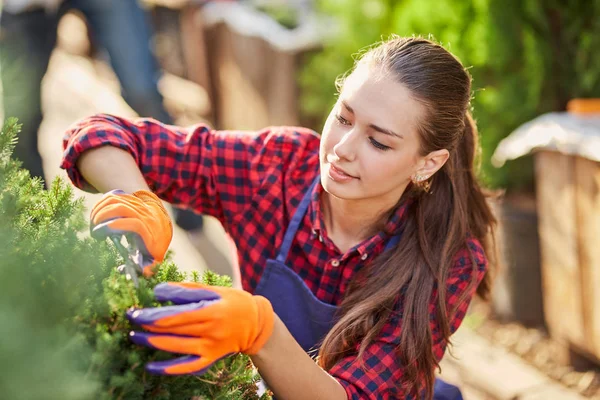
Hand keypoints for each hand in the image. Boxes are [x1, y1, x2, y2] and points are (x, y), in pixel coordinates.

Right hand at [90, 189, 172, 275]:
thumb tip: (125, 271)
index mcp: (151, 234)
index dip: (119, 226)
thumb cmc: (154, 247)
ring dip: (100, 210)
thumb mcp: (154, 261)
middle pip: (123, 208)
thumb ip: (145, 269)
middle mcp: (146, 217)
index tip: (104, 231)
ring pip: (117, 200)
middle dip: (103, 217)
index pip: (136, 224)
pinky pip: (115, 196)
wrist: (162, 225)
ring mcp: (139, 206)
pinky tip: (96, 214)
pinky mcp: (132, 199)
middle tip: (94, 230)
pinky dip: (101, 203)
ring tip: (93, 224)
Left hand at [126, 282, 274, 374]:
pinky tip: (151, 366)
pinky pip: (186, 366)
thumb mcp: (214, 290)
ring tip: (135, 336)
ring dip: (152, 342)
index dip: (154, 314)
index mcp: (212, 310)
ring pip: (176, 347)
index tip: (137, 311)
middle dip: (148, 325)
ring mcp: (211, 347)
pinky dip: (167, 368)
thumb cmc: (233, 302)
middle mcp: (211, 330)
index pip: (177, 315)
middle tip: (131, 319)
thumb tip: (159, 290)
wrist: (256, 323)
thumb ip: (186, 290)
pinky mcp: (210, 358)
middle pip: (173, 330)